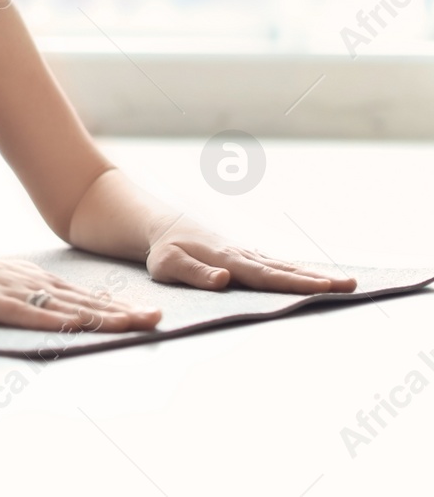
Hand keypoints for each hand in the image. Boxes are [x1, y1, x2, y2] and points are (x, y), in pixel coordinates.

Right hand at [0, 249, 162, 332]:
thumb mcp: (0, 271)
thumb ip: (23, 279)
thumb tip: (26, 273)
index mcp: (37, 278)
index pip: (85, 295)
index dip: (117, 305)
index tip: (147, 312)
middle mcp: (36, 284)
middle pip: (87, 301)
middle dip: (124, 311)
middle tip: (158, 318)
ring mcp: (20, 294)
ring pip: (70, 309)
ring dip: (105, 318)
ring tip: (135, 325)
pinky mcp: (1, 306)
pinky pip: (36, 317)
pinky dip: (63, 323)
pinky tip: (83, 327)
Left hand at [145, 221, 357, 293]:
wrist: (166, 228)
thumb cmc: (165, 251)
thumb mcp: (168, 265)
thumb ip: (194, 272)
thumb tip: (223, 280)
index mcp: (227, 259)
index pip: (265, 275)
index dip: (294, 283)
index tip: (323, 287)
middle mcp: (244, 256)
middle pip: (285, 270)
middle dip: (318, 279)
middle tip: (351, 286)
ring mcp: (249, 256)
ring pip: (286, 267)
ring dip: (315, 275)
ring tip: (346, 283)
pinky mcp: (249, 258)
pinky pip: (279, 267)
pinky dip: (300, 272)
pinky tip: (318, 279)